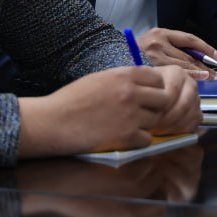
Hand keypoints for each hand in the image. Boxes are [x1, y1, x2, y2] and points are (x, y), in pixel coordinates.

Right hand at [18, 66, 174, 155]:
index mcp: (124, 75)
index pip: (157, 78)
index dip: (154, 88)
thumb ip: (123, 80)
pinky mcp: (126, 137)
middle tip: (141, 114)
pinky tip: (122, 139)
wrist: (52, 121)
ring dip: (145, 125)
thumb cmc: (71, 100)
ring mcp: (131, 115)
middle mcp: (131, 93)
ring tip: (127, 127)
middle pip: (163, 99)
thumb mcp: (99, 79)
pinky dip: (137, 141)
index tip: (146, 97)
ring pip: (156, 121)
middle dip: (155, 107)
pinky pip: (147, 140)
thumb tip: (143, 85)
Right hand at [139, 28, 216, 78]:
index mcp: (160, 33)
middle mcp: (157, 42)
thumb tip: (198, 61)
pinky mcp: (148, 69)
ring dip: (198, 73)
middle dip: (204, 66)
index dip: (205, 48)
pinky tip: (197, 82)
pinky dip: (187, 78)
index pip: (189, 39)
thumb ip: (171, 48)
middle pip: (187, 55)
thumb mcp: (153, 43)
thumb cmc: (133, 53)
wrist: (109, 58)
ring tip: (211, 79)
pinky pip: (172, 74)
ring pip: (181, 66)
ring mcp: (152, 56)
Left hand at [149, 66, 202, 136]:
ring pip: (190, 115)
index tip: (148, 115)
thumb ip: (145, 92)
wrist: (152, 95)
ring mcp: (196, 98)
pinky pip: (194, 123)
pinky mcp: (198, 113)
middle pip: (183, 104)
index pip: (172, 91)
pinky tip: (167, 131)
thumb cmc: (145, 90)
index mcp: (177, 73)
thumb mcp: (142, 85)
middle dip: (168, 118)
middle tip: (154, 126)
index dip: (160, 106)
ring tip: (158, 130)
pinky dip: (181, 130)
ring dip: (174, 125)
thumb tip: (146, 108)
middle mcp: (190, 83)